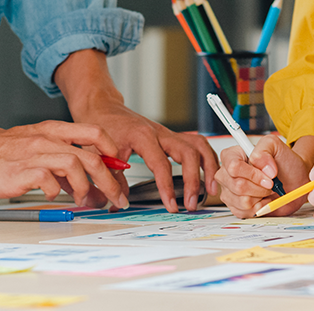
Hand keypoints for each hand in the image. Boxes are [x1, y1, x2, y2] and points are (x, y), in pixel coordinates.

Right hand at [0, 120, 129, 208]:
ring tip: (82, 199)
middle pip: (91, 156)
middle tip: (115, 197)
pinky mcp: (22, 172)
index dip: (112, 150)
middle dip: (109, 180)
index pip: (94, 132)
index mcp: (53, 130)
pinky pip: (49, 182)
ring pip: (75, 165)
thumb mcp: (37, 147)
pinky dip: (57, 192)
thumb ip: (61, 162)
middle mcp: (47, 140)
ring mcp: (35, 155)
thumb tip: (85, 185)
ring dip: (85, 187)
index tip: (121, 168)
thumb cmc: (2, 151)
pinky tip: (53, 196)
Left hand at [55, 49, 217, 212]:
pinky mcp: (173, 136)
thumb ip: (112, 178)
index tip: (172, 205)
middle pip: (188, 153)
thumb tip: (121, 202)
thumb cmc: (102, 127)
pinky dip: (207, 159)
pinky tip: (210, 174)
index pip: (161, 164)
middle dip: (194, 180)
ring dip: (209, 167)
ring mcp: (169, 133)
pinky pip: (197, 144)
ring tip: (212, 189)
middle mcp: (160, 132)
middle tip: (191, 203)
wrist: (104, 108)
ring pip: (199, 145)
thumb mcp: (101, 153)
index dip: (168, 187)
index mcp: (143, 136)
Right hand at [216, 135, 308, 217]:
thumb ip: (264, 149)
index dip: (252, 174)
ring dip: (261, 197)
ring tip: (267, 190)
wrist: (293, 180)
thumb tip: (258, 163)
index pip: (233, 167)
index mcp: (232, 155)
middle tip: (271, 183)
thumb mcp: (276, 146)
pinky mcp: (235, 206)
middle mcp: (226, 174)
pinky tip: (263, 199)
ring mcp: (229, 191)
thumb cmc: (283, 162)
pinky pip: (244, 212)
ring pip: (242, 201)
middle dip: (260, 187)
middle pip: (237, 186)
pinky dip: (259, 208)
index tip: (270, 176)